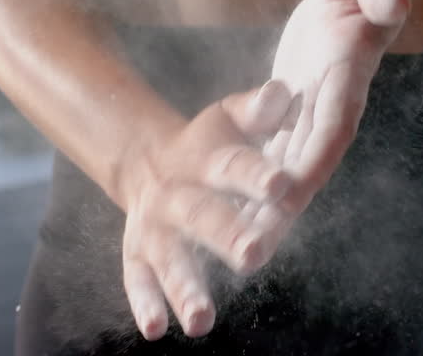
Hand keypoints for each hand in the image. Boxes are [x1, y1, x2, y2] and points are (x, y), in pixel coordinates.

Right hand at [115, 83, 294, 338]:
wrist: (148, 160)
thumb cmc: (207, 143)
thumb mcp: (229, 118)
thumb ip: (257, 110)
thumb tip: (285, 90)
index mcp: (207, 161)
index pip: (235, 167)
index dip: (256, 176)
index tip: (280, 186)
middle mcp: (179, 195)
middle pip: (204, 216)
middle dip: (228, 236)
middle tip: (254, 255)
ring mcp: (155, 227)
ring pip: (170, 258)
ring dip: (185, 287)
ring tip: (203, 321)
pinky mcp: (138, 253)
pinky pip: (138, 280)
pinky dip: (146, 304)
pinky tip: (157, 331)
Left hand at [253, 0, 410, 242]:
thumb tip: (395, 2)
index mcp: (347, 78)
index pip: (332, 127)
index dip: (311, 163)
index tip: (286, 200)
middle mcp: (331, 110)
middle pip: (307, 169)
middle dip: (281, 213)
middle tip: (251, 256)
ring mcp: (312, 120)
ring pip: (287, 176)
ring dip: (265, 217)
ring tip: (236, 260)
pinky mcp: (292, 119)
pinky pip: (272, 161)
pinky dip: (254, 193)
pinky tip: (230, 223)